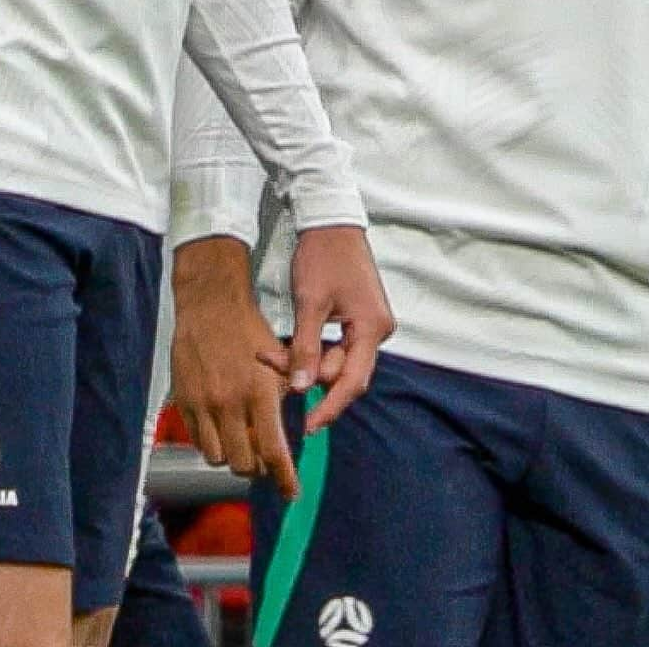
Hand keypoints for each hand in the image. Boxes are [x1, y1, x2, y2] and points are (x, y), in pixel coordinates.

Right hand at [171, 236, 297, 499]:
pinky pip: (197, 440)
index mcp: (259, 393)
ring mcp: (203, 404)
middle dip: (256, 468)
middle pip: (242, 464)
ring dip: (232, 455)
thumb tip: (297, 429)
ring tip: (242, 440)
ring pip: (217, 457)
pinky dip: (211, 441)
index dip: (284, 479)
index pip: (273, 452)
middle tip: (264, 458)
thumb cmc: (248, 329)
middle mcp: (229, 404)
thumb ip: (287, 395)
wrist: (210, 304)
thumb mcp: (278, 360)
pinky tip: (221, 427)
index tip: (292, 492)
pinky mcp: (184, 400)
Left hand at [259, 225, 394, 432]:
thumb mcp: (310, 302)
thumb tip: (300, 388)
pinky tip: (289, 346)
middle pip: (344, 372)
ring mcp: (369, 324)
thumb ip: (306, 347)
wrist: (330, 221)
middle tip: (272, 369)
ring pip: (336, 359)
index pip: (353, 381)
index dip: (330, 406)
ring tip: (271, 352)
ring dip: (306, 360)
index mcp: (372, 328)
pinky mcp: (358, 317)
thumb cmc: (323, 255)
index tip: (308, 426)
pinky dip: (313, 348)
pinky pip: (336, 345)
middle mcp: (377, 330)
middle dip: (308, 374)